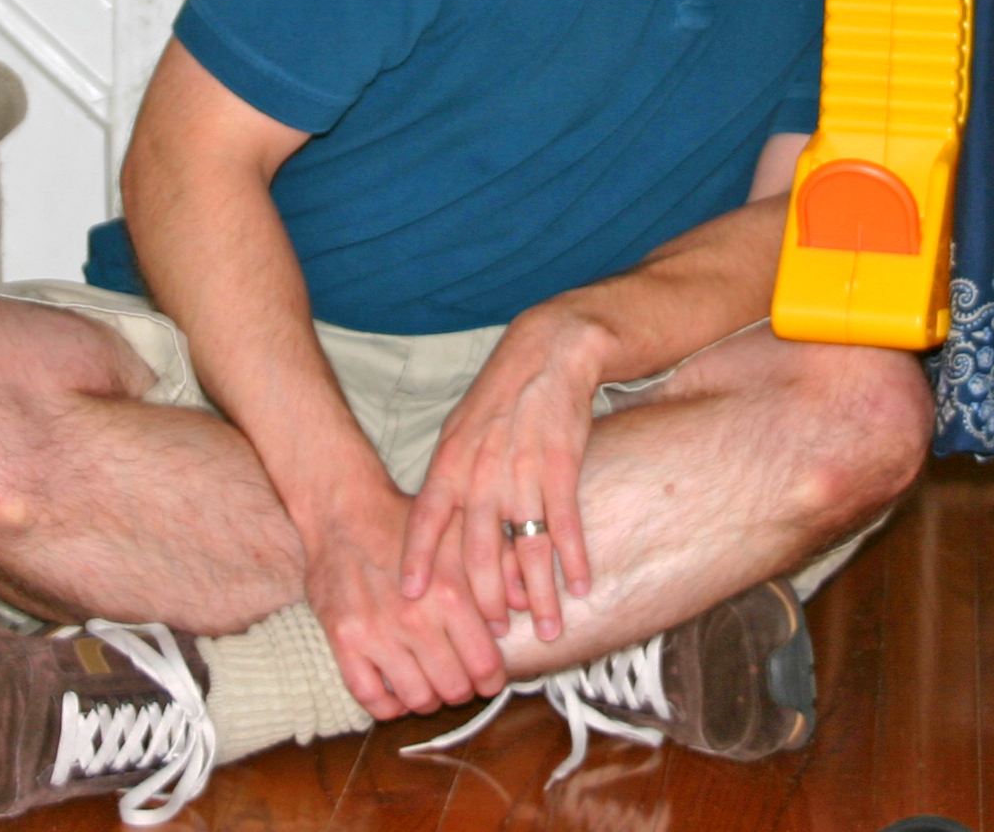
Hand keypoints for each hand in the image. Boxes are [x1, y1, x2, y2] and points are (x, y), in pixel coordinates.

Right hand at [303, 477, 507, 719]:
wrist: (344, 513)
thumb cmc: (407, 521)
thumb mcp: (460, 532)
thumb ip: (499, 562)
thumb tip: (525, 601)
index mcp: (449, 594)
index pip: (484, 664)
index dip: (491, 679)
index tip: (490, 678)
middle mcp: (415, 620)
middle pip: (453, 688)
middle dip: (462, 690)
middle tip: (461, 681)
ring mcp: (377, 635)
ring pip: (416, 698)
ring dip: (429, 699)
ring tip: (432, 686)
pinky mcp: (345, 643)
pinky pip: (370, 697)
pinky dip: (388, 706)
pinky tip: (398, 693)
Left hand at [398, 309, 600, 643]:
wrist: (548, 354)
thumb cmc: (500, 400)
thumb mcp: (460, 432)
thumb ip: (450, 482)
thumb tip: (438, 535)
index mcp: (451, 461)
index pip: (425, 519)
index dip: (417, 560)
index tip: (410, 600)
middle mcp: (483, 471)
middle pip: (480, 550)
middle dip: (486, 601)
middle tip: (495, 638)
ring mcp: (524, 471)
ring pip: (527, 547)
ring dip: (538, 594)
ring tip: (550, 630)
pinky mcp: (562, 465)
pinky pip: (566, 522)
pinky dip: (574, 558)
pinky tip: (582, 585)